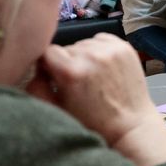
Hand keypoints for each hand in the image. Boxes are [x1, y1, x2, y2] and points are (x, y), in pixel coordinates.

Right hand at [25, 34, 165, 165]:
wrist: (130, 126)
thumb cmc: (92, 123)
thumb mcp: (57, 110)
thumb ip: (37, 88)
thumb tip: (35, 68)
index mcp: (71, 72)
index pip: (47, 52)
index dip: (48, 65)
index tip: (54, 77)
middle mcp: (91, 56)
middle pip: (66, 48)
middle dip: (67, 62)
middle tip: (76, 82)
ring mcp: (111, 50)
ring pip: (84, 44)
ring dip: (84, 56)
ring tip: (92, 76)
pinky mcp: (125, 47)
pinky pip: (101, 40)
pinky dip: (99, 49)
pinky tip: (103, 67)